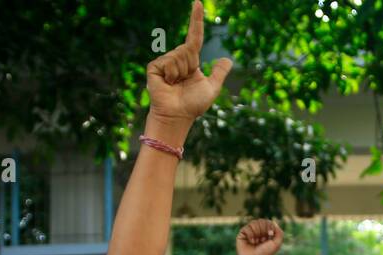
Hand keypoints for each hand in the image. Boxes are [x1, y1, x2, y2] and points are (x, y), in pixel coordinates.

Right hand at [145, 1, 233, 129]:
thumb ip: (219, 73)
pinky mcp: (154, 67)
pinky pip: (168, 61)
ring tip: (175, 85)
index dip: (196, 20)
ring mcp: (165, 63)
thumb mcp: (212, 88)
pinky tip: (167, 84)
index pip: (194, 37)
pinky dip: (171, 74)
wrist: (178, 116)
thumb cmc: (193, 105)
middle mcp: (177, 59)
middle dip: (191, 66)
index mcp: (190, 62)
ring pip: (179, 55)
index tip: (198, 2)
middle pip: (188, 48)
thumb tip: (227, 59)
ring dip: (181, 72)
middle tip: (184, 82)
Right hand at [237, 219, 283, 254]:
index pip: (267, 221)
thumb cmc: (265, 253)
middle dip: (263, 231)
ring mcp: (249, 231)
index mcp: (265, 231)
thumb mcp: (276, 243)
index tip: (270, 235)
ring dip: (257, 233)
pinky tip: (251, 242)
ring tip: (256, 242)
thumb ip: (279, 232)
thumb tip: (273, 222)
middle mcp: (257, 230)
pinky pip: (247, 228)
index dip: (269, 227)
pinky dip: (251, 235)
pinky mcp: (242, 233)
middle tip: (262, 240)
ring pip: (254, 223)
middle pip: (261, 221)